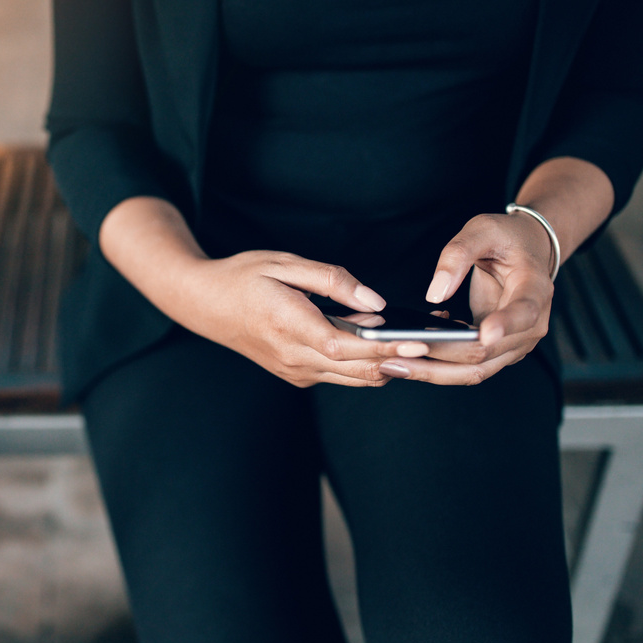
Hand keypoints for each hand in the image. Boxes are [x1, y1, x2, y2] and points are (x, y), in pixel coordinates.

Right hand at [178, 251, 430, 387]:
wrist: (203, 304)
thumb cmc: (242, 277)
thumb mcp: (284, 264)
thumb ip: (332, 280)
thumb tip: (375, 299)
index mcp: (288, 326)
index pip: (346, 346)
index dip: (385, 348)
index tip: (419, 342)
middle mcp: (292, 357)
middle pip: (357, 369)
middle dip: (400, 360)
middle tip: (440, 346)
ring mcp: (294, 371)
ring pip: (353, 377)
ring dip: (386, 365)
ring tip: (421, 344)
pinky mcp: (296, 374)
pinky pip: (339, 374)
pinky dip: (365, 364)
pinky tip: (384, 344)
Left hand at [377, 212, 554, 385]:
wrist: (527, 251)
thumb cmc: (506, 238)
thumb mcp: (482, 229)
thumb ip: (458, 254)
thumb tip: (435, 294)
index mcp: (535, 289)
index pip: (523, 312)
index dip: (504, 324)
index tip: (483, 333)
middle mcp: (532, 325)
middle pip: (487, 353)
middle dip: (441, 357)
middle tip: (395, 354)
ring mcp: (515, 343)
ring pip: (475, 370)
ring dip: (433, 371)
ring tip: (391, 364)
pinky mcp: (497, 351)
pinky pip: (466, 366)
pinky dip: (437, 365)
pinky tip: (407, 353)